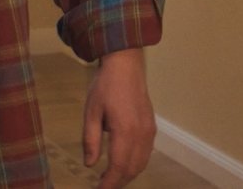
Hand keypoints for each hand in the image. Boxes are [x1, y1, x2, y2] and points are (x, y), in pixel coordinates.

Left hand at [83, 48, 154, 188]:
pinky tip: (123, 164)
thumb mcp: (91, 112)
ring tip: (111, 179)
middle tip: (102, 187)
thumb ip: (90, 140)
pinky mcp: (152, 127)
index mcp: (124, 131)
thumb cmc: (104, 87)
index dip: (109, 183)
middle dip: (118, 182)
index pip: (118, 167)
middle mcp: (141, 134)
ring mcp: (149, 131)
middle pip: (132, 169)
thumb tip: (89, 164)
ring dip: (127, 175)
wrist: (126, 67)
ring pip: (141, 163)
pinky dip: (136, 164)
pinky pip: (146, 154)